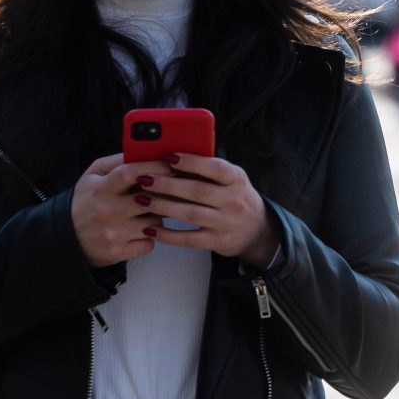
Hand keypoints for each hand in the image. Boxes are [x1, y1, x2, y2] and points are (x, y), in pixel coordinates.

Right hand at [72, 153, 173, 267]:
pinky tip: (139, 230)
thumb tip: (145, 151)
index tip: (168, 166)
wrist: (67, 237)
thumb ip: (117, 161)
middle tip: (167, 191)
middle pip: (149, 199)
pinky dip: (149, 237)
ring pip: (154, 222)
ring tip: (147, 212)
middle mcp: (106, 212)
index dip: (153, 167)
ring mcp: (113, 234)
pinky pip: (149, 243)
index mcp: (100, 189)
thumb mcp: (93, 175)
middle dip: (163, 194)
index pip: (129, 173)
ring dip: (157, 216)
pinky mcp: (118, 253)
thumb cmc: (86, 201)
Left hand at [137, 154, 277, 266]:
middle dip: (168, 185)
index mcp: (236, 178)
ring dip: (163, 207)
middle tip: (144, 179)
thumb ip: (208, 169)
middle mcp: (234, 200)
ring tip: (142, 200)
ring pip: (190, 214)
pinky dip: (169, 235)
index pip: (215, 168)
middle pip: (197, 191)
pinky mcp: (218, 241)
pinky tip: (152, 228)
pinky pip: (189, 239)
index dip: (191, 162)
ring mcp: (226, 222)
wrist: (257, 229)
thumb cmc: (234, 195)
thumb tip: (171, 157)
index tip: (168, 157)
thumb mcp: (231, 178)